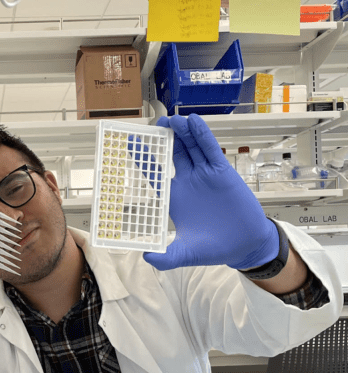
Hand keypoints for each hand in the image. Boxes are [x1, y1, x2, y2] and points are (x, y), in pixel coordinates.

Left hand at [142, 114, 278, 270]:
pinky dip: (202, 136)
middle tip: (155, 122)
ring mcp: (205, 175)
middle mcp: (187, 181)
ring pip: (190, 147)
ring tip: (173, 119)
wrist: (245, 246)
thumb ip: (167, 257)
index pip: (154, 172)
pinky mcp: (223, 172)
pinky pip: (211, 150)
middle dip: (164, 137)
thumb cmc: (214, 247)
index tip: (130, 141)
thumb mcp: (186, 253)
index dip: (143, 157)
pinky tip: (194, 122)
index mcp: (174, 196)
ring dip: (182, 132)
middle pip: (172, 152)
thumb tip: (147, 258)